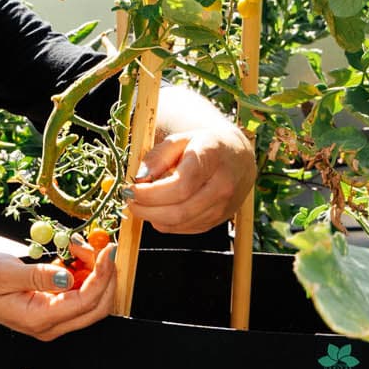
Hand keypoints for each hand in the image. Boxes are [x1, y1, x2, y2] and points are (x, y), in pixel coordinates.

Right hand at [0, 239, 117, 340]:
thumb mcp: (4, 273)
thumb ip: (37, 276)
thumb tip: (67, 276)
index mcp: (38, 319)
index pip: (85, 302)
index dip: (102, 276)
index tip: (108, 250)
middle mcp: (51, 326)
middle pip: (97, 306)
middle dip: (105, 275)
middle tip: (99, 247)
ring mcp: (55, 320)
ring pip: (93, 301)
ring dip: (96, 273)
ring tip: (79, 248)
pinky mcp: (56, 311)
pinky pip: (82, 296)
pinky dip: (86, 275)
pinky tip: (73, 257)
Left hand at [126, 124, 253, 233]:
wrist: (238, 158)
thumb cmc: (204, 146)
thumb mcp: (180, 139)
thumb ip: (158, 156)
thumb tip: (139, 178)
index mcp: (212, 158)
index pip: (180, 185)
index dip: (151, 193)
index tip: (131, 189)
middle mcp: (222, 185)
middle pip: (179, 210)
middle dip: (147, 210)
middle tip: (130, 201)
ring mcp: (223, 207)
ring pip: (180, 223)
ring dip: (153, 218)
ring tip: (141, 204)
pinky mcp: (218, 221)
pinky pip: (185, 229)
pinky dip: (166, 223)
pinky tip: (159, 210)